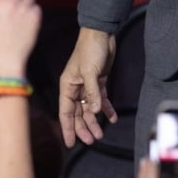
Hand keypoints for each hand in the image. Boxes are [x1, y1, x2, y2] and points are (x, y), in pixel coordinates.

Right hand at [58, 27, 117, 146]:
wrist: (101, 34)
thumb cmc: (90, 50)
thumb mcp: (90, 72)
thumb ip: (92, 92)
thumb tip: (94, 112)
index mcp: (67, 86)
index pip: (66, 112)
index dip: (68, 128)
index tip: (71, 144)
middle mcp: (75, 88)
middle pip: (78, 113)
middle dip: (84, 128)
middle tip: (93, 141)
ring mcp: (87, 86)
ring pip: (89, 109)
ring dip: (95, 121)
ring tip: (101, 134)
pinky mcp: (98, 82)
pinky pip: (101, 99)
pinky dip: (106, 108)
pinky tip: (112, 118)